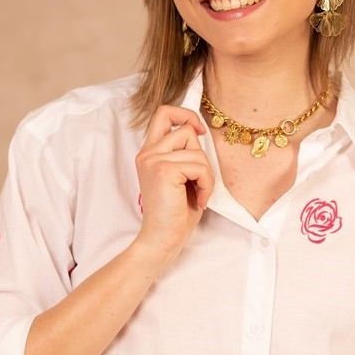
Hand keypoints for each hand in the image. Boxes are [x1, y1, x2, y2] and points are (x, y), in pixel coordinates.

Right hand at [134, 105, 214, 265]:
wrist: (162, 241)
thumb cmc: (175, 214)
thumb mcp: (181, 176)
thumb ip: (185, 153)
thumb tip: (200, 132)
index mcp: (149, 153)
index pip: (164, 113)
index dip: (186, 114)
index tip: (200, 130)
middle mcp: (147, 153)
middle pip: (185, 129)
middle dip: (201, 155)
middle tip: (197, 180)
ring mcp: (153, 160)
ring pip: (196, 150)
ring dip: (206, 174)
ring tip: (199, 193)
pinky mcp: (164, 170)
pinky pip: (200, 166)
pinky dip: (207, 184)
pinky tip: (199, 200)